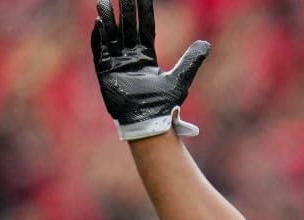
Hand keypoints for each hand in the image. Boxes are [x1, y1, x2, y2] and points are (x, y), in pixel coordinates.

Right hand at [91, 0, 209, 140]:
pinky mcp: (106, 73)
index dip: (143, 11)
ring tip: (104, 2)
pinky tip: (97, 24)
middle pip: (127, 27)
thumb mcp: (180, 79)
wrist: (150, 123)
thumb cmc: (164, 103)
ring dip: (108, 20)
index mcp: (146, 56)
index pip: (144, 28)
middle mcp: (130, 57)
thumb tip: (205, 44)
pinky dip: (98, 39)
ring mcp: (117, 63)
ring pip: (111, 36)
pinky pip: (100, 52)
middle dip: (125, 10)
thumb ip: (191, 60)